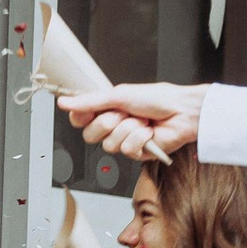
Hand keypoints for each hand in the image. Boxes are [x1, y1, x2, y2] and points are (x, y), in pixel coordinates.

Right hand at [60, 81, 204, 161]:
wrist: (183, 112)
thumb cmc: (158, 98)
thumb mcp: (119, 95)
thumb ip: (89, 102)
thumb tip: (64, 102)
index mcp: (107, 110)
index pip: (80, 119)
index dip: (80, 117)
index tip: (86, 111)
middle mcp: (113, 126)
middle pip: (89, 135)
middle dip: (108, 122)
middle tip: (123, 113)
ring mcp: (124, 140)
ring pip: (108, 144)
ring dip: (127, 129)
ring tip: (142, 121)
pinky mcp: (136, 152)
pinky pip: (126, 150)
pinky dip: (139, 138)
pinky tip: (149, 132)